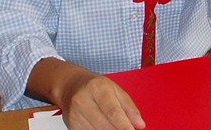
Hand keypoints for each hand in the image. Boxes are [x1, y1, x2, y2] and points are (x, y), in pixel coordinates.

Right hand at [28, 59, 144, 129]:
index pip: (113, 112)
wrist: (70, 85)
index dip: (124, 126)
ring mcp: (74, 113)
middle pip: (105, 126)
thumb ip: (129, 107)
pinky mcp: (71, 124)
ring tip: (114, 126)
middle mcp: (83, 99)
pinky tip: (102, 127)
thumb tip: (140, 125)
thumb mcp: (115, 89)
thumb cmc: (95, 86)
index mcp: (97, 87)